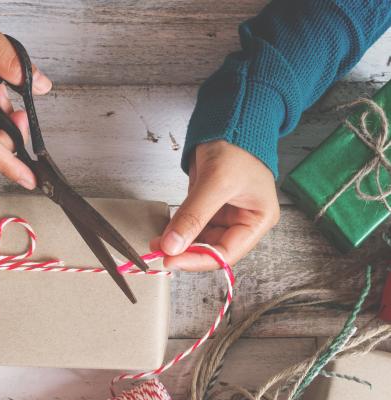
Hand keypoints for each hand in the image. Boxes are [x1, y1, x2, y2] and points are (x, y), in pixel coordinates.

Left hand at [154, 141, 278, 270]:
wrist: (227, 121)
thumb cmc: (236, 146)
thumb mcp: (215, 182)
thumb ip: (193, 216)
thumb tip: (172, 246)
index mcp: (258, 220)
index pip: (227, 253)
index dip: (199, 260)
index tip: (172, 259)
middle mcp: (243, 222)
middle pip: (212, 250)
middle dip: (185, 252)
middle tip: (161, 251)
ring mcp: (225, 216)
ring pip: (199, 241)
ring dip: (179, 244)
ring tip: (158, 242)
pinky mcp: (208, 209)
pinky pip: (191, 227)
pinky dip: (177, 231)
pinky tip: (164, 232)